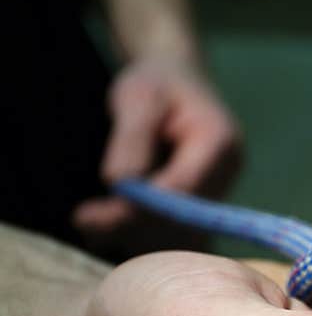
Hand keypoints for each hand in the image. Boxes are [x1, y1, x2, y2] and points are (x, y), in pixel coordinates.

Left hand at [73, 58, 241, 255]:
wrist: (177, 83)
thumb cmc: (157, 83)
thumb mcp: (138, 97)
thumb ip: (130, 140)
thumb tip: (119, 183)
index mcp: (220, 143)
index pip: (183, 188)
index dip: (142, 207)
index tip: (94, 215)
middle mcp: (226, 174)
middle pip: (182, 217)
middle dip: (132, 223)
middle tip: (82, 221)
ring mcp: (218, 193)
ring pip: (177, 230)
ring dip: (133, 232)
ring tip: (88, 222)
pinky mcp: (203, 206)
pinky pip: (173, 231)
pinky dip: (140, 231)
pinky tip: (106, 226)